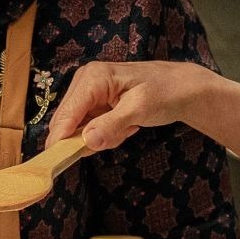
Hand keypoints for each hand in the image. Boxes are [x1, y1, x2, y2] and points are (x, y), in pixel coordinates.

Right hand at [45, 60, 216, 152]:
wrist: (182, 87)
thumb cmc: (164, 92)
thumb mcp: (140, 110)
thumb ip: (111, 126)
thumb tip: (85, 141)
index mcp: (93, 77)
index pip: (67, 113)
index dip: (60, 138)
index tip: (57, 161)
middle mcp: (85, 81)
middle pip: (68, 122)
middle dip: (90, 138)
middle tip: (122, 133)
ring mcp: (89, 92)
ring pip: (79, 128)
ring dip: (103, 136)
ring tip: (129, 127)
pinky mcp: (95, 103)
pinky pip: (90, 127)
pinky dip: (107, 133)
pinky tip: (127, 125)